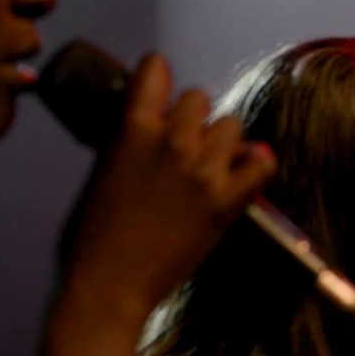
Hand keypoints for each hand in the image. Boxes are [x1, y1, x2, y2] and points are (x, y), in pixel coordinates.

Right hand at [61, 53, 274, 316]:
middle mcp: (172, 141)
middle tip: (183, 144)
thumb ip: (127, 142)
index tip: (160, 95)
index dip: (159, 79)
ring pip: (231, 124)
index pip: (157, 69)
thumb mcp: (101, 172)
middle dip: (191, 117)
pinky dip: (256, 165)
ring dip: (221, 140)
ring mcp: (204, 171)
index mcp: (132, 129)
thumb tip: (146, 130)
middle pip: (200, 98)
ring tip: (210, 164)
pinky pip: (263, 163)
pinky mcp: (226, 202)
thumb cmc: (91, 237)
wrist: (110, 286)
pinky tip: (242, 174)